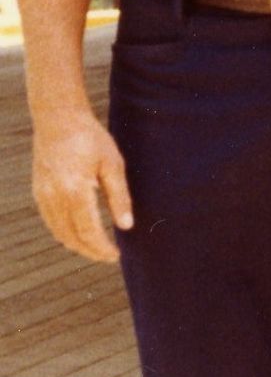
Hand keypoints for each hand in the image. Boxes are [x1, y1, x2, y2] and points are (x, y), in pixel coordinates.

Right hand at [31, 108, 132, 263]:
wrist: (58, 120)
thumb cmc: (91, 139)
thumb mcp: (113, 165)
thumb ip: (119, 197)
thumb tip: (126, 226)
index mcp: (75, 192)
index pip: (89, 232)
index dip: (102, 248)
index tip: (115, 256)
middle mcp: (54, 198)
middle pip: (71, 238)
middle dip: (90, 251)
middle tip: (108, 256)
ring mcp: (42, 196)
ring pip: (58, 232)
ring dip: (76, 244)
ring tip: (96, 247)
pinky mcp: (38, 192)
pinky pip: (50, 221)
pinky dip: (64, 232)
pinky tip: (79, 232)